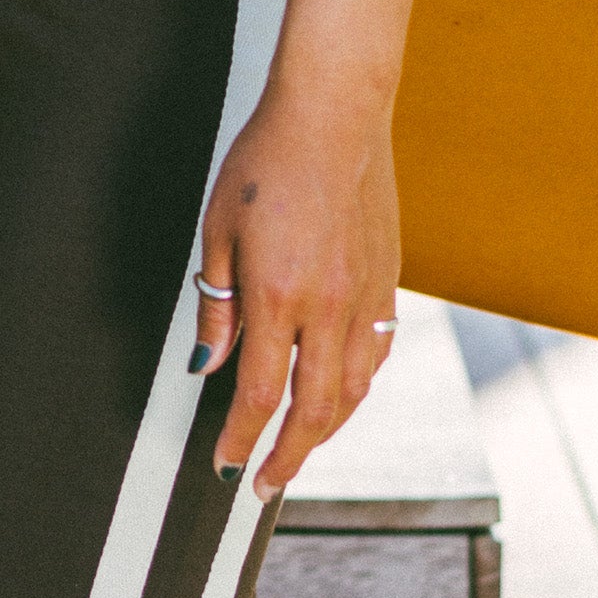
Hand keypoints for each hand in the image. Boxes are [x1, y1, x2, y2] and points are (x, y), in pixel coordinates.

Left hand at [192, 84, 400, 496]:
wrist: (334, 112)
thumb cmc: (265, 161)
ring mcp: (366, 294)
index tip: (226, 467)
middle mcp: (329, 306)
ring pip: (354, 389)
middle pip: (313, 410)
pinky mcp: (389, 278)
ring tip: (299, 449)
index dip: (240, 439)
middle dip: (287, 457)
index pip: (258, 394)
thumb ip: (216, 305)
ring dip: (326, 430)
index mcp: (278, 296)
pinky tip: (341, 393)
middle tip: (264, 485)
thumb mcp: (217, 232)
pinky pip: (377, 351)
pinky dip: (358, 385)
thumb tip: (208, 366)